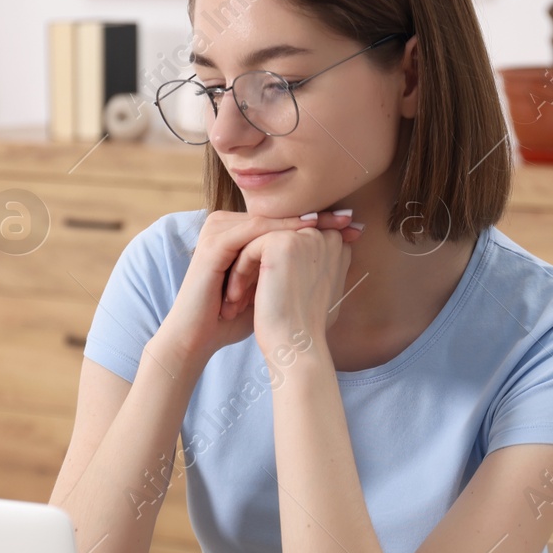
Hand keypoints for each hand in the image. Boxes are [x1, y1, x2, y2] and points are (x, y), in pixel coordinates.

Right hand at [157, 209, 359, 366]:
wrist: (199, 338)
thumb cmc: (235, 318)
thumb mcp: (272, 287)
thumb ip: (294, 269)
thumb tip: (335, 259)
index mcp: (239, 232)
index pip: (283, 222)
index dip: (319, 223)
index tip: (353, 228)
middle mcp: (226, 224)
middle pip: (279, 215)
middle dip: (317, 218)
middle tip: (351, 218)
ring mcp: (217, 230)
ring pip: (270, 219)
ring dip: (305, 220)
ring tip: (336, 222)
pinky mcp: (214, 242)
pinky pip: (255, 230)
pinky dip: (283, 230)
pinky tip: (309, 230)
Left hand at [224, 210, 358, 355]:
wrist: (297, 347)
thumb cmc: (303, 327)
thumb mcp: (315, 289)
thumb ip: (312, 266)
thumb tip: (298, 259)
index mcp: (336, 245)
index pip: (291, 245)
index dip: (271, 269)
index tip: (263, 296)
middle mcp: (326, 236)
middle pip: (274, 242)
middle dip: (255, 270)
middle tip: (243, 299)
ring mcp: (305, 236)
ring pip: (259, 245)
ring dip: (244, 273)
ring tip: (236, 300)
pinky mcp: (282, 242)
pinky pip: (248, 250)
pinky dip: (238, 274)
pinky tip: (235, 299)